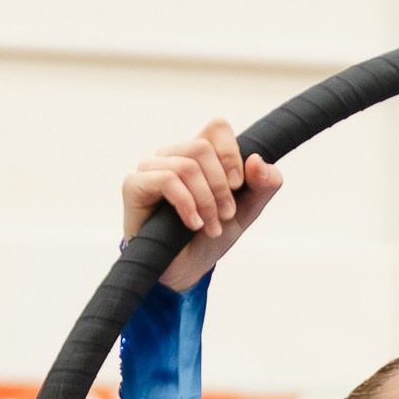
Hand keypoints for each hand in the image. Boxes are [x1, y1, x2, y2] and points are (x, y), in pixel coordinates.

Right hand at [122, 118, 282, 293]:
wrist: (185, 270)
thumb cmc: (210, 236)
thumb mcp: (246, 211)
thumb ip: (263, 185)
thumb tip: (256, 160)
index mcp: (198, 154)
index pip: (216, 127)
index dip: (231, 154)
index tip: (238, 186)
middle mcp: (173, 155)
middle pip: (201, 146)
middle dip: (220, 187)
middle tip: (226, 216)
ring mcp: (151, 168)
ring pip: (186, 166)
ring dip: (206, 201)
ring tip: (211, 227)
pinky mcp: (134, 185)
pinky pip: (166, 180)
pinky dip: (186, 204)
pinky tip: (193, 224)